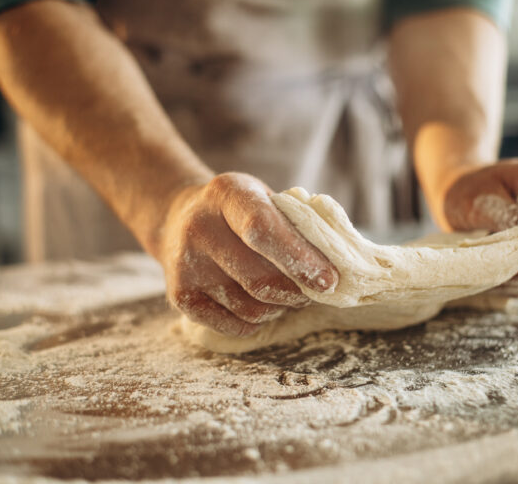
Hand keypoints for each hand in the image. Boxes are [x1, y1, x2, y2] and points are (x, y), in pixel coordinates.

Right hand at [155, 172, 338, 336]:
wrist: (178, 218)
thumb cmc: (239, 211)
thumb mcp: (264, 198)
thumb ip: (297, 222)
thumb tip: (339, 259)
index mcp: (228, 193)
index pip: (262, 229)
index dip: (300, 258)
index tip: (329, 280)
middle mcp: (200, 227)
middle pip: (260, 279)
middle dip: (298, 292)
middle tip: (316, 291)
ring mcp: (185, 263)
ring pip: (250, 307)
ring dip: (280, 308)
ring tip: (288, 294)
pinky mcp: (179, 295)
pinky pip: (233, 325)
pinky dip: (257, 321)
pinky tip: (262, 304)